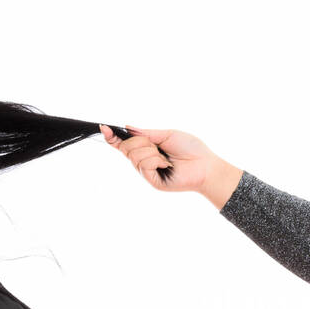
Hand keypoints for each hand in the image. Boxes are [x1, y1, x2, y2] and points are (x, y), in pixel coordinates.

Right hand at [99, 124, 240, 205]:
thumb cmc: (191, 149)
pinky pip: (144, 165)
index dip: (113, 137)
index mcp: (148, 148)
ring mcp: (148, 172)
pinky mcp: (152, 181)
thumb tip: (128, 128)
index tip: (103, 127)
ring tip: (165, 157)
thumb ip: (147, 133)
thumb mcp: (167, 134)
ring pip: (134, 156)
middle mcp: (145, 160)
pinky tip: (166, 164)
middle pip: (127, 148)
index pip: (125, 144)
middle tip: (156, 145)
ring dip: (150, 151)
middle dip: (139, 142)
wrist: (206, 165)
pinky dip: (154, 160)